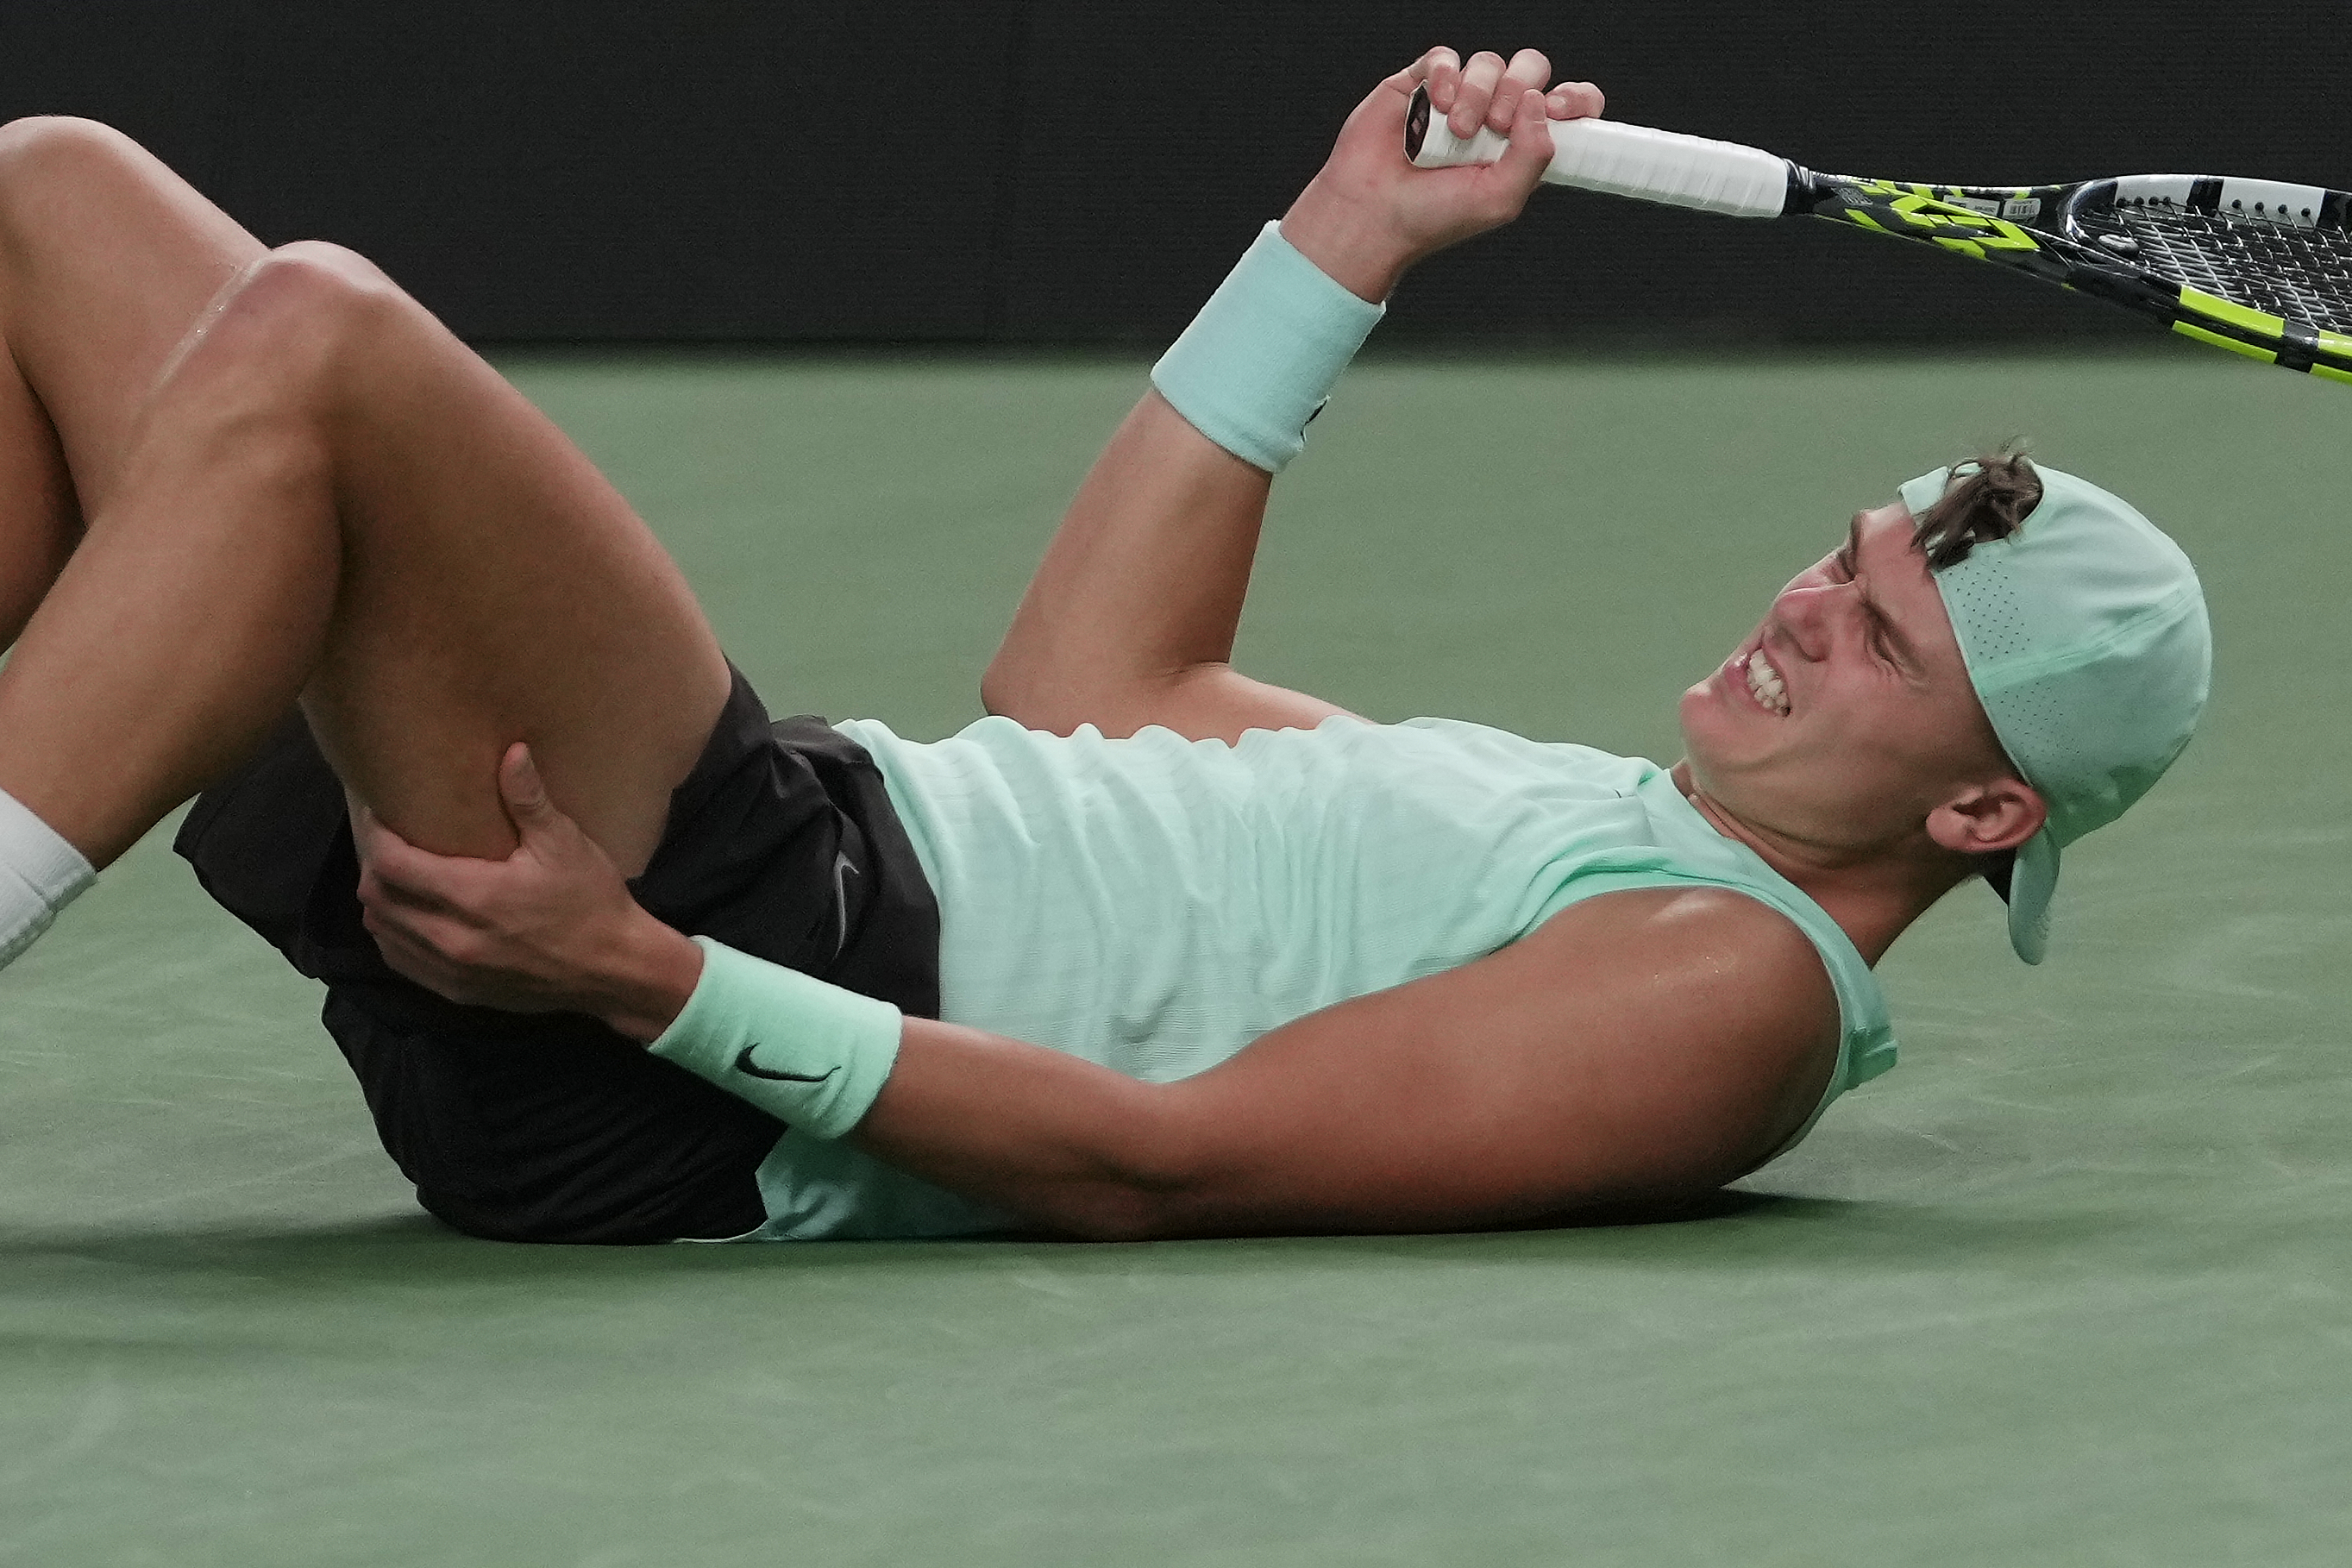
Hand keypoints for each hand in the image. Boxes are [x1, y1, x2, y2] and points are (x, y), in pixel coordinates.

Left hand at [352, 744, 702, 1041]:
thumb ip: (530, 799)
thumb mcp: (565, 845)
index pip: (392, 865)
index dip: (376, 835)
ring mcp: (451, 970)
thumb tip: (512, 751)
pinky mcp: (457, 992)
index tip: (380, 813)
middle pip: (376, 899)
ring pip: (382, 933)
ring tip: (397, 878)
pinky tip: (411, 918)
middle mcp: (452, 938)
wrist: (615, 970)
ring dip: (381, 903)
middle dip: (374, 867)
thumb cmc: (592, 902)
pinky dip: (394, 936)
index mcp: (473, 896)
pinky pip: (401, 962)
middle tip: (389, 842)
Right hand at [1280, 46, 1604, 301]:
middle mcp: (1493, 116)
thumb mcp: (1499, 200)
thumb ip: (1533, 155)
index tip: (1560, 109)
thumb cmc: (1432, 217)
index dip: (1574, 98)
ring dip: (1478, 92)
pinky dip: (1445, 76)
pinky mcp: (1420, 84)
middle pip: (1531, 68)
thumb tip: (1539, 100)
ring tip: (1456, 129)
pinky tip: (1435, 105)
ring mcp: (1457, 97)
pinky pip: (1446, 57)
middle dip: (1518, 90)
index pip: (1565, 105)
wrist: (1372, 214)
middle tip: (1496, 127)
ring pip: (1488, 63)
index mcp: (1520, 145)